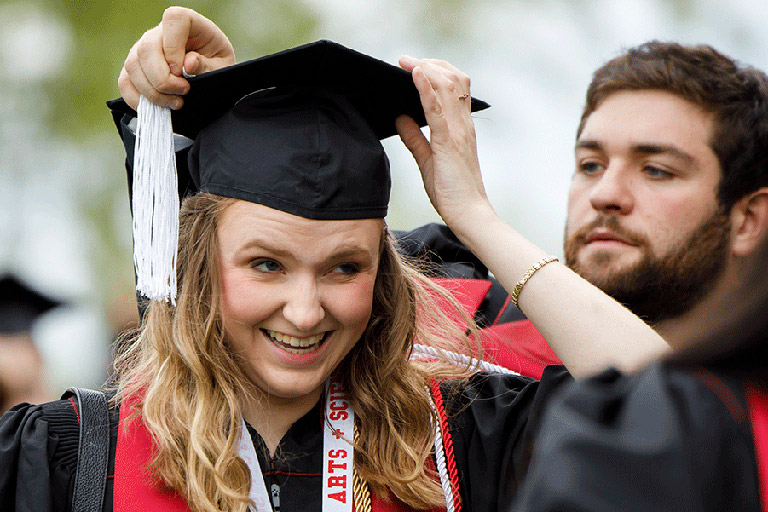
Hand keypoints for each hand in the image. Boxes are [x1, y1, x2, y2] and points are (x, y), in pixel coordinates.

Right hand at [118, 6, 234, 109]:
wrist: (210, 77)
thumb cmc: (216, 66)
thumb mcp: (222, 66)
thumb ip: (208, 66)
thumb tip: (189, 63)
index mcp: (188, 23)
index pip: (173, 20)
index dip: (174, 46)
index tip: (183, 71)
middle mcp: (160, 33)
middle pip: (147, 49)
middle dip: (163, 79)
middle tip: (183, 93)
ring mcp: (143, 49)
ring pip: (133, 66)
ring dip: (153, 92)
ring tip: (176, 102)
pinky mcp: (135, 68)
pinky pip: (125, 82)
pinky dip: (137, 99)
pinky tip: (157, 107)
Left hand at [396, 56, 491, 232]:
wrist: (468, 214)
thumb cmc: (451, 192)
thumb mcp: (428, 160)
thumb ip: (414, 138)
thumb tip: (399, 117)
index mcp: (461, 127)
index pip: (455, 86)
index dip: (437, 69)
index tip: (415, 65)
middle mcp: (463, 124)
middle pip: (453, 78)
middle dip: (429, 63)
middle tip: (404, 60)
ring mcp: (458, 131)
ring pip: (447, 86)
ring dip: (425, 68)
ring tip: (405, 62)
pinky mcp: (448, 142)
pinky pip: (436, 108)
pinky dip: (425, 87)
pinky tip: (414, 74)